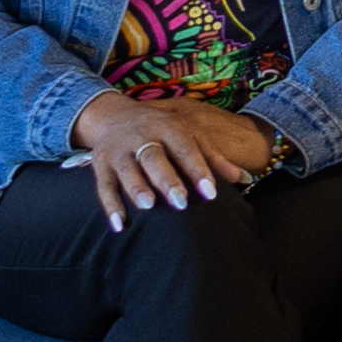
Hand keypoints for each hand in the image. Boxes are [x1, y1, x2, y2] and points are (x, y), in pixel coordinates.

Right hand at [70, 91, 274, 228]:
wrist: (114, 116)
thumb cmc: (161, 130)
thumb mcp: (187, 134)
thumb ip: (212, 156)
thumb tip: (240, 178)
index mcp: (167, 126)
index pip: (184, 147)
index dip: (198, 169)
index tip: (211, 193)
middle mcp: (141, 136)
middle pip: (154, 156)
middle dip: (167, 179)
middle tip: (181, 202)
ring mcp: (119, 150)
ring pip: (127, 169)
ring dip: (137, 187)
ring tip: (148, 206)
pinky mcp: (100, 165)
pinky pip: (103, 186)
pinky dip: (110, 206)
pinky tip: (119, 225)